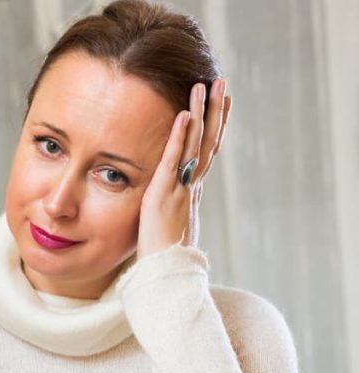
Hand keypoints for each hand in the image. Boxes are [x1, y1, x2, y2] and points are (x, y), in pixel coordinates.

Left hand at [137, 80, 230, 256]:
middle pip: (209, 141)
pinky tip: (184, 115)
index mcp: (193, 191)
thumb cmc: (165, 256)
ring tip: (203, 86)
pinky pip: (174, 160)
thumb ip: (172, 209)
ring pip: (195, 145)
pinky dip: (180, 137)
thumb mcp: (171, 225)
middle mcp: (192, 186)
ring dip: (200, 113)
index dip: (216, 125)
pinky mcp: (164, 195)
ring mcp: (181, 189)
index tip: (222, 101)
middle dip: (215, 110)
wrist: (166, 276)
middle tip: (221, 82)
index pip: (208, 151)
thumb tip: (170, 204)